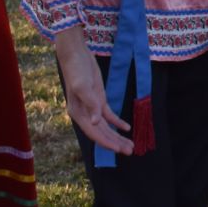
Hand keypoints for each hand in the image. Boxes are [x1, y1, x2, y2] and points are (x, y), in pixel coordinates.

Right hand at [56, 29, 133, 156]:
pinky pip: (109, 115)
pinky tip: (126, 128)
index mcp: (78, 114)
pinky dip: (117, 122)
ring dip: (117, 136)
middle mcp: (84, 114)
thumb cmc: (77, 70)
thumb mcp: (83, 86)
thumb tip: (97, 123)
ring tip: (130, 144)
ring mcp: (92, 107)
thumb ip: (91, 105)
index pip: (95, 133)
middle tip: (131, 151)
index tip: (119, 150)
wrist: (76, 55)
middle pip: (102, 133)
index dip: (107, 143)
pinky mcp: (99, 99)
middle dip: (115, 143)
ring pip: (106, 127)